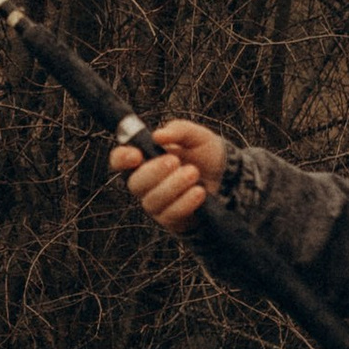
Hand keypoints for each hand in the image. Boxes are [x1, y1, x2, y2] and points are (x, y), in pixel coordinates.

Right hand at [110, 118, 227, 231]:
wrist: (228, 177)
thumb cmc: (204, 154)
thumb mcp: (197, 135)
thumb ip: (179, 130)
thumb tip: (158, 135)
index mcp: (144, 158)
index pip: (120, 160)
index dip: (121, 158)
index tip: (136, 154)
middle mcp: (145, 183)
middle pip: (134, 184)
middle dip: (153, 172)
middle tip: (175, 161)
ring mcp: (157, 203)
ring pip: (152, 201)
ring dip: (173, 186)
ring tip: (194, 173)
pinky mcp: (171, 219)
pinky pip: (170, 214)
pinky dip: (185, 202)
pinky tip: (199, 192)